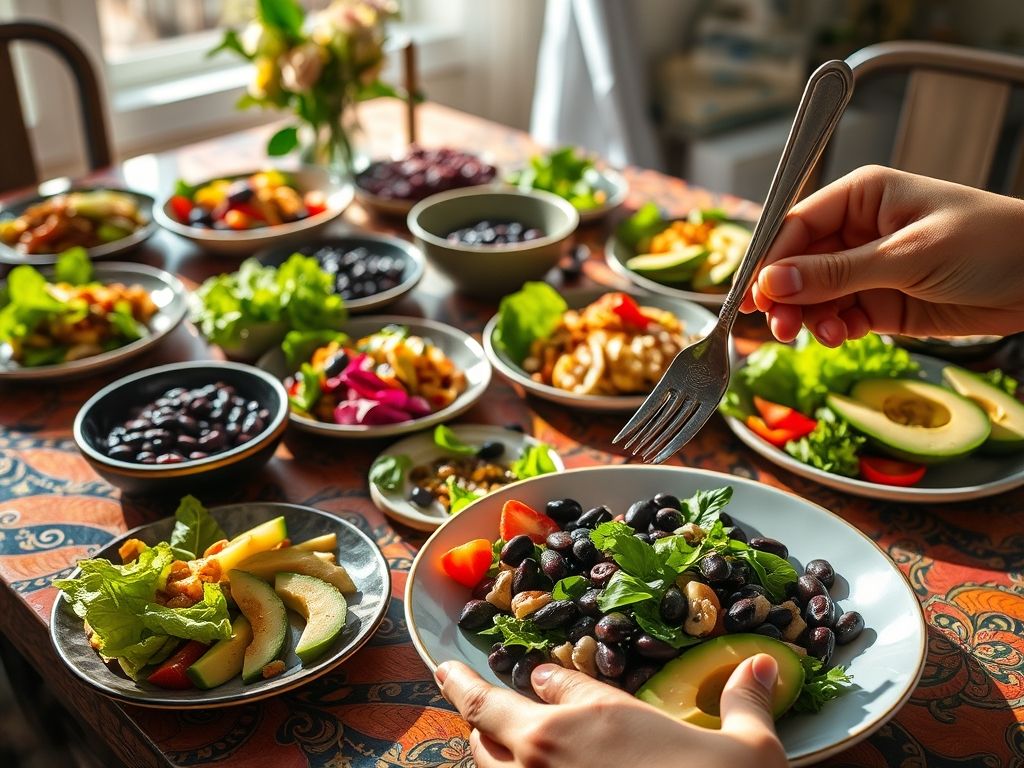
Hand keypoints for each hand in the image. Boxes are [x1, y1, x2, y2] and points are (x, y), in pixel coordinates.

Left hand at [435, 654, 787, 767]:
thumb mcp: (750, 750)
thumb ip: (745, 704)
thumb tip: (760, 665)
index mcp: (595, 717)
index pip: (550, 683)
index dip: (545, 680)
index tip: (542, 679)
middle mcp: (548, 749)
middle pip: (485, 713)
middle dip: (470, 696)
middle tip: (451, 677)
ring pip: (480, 758)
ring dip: (479, 744)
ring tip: (477, 733)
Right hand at [740, 165, 1023, 345]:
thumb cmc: (990, 243)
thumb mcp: (908, 255)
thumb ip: (838, 272)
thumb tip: (773, 282)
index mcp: (861, 196)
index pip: (795, 225)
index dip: (769, 261)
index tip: (753, 295)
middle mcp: (857, 230)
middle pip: (797, 264)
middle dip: (784, 295)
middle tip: (778, 326)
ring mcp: (868, 268)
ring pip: (814, 295)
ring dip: (807, 317)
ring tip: (817, 335)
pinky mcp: (881, 302)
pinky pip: (839, 315)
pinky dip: (832, 329)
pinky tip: (839, 336)